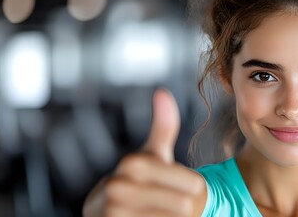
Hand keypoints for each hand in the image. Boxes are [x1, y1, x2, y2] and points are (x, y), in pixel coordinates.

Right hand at [83, 89, 204, 216]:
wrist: (103, 209)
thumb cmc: (137, 179)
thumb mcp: (151, 153)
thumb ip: (163, 126)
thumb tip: (162, 92)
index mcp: (134, 164)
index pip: (194, 185)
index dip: (193, 187)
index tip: (180, 186)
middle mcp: (121, 188)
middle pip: (185, 207)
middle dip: (181, 205)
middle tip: (168, 202)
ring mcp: (116, 214)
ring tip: (158, 210)